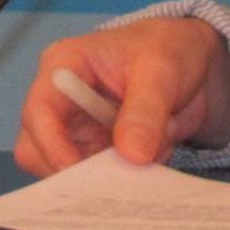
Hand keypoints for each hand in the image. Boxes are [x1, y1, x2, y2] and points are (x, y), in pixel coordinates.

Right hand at [13, 20, 229, 177]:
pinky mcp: (95, 152)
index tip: (80, 174)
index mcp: (65, 66)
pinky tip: (153, 157)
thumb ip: (146, 111)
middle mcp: (61, 101)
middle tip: (117, 180)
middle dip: (75, 171)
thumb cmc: (167, 49)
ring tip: (150, 154)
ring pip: (66, 172)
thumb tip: (132, 155)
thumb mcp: (162, 71)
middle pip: (38, 150)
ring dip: (107, 176)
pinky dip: (124, 180)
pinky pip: (97, 180)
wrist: (191, 63)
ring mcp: (76, 130)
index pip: (39, 110)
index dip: (52, 145)